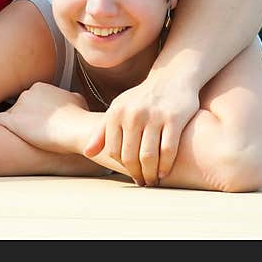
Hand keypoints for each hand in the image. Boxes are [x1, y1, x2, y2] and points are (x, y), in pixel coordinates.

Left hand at [0, 83, 90, 154]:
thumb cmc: (79, 117)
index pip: (32, 99)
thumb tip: (71, 99)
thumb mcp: (78, 100)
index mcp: (41, 87)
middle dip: (26, 118)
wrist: (75, 128)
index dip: (36, 113)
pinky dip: (1, 127)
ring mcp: (18, 107)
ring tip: (22, 137)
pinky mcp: (11, 121)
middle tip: (34, 132)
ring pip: (10, 115)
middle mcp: (27, 93)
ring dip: (15, 125)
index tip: (41, 123)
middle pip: (20, 107)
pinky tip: (6, 135)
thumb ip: (69, 97)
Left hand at [83, 74, 198, 186]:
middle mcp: (133, 114)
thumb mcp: (118, 108)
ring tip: (152, 180)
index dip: (121, 166)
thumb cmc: (142, 98)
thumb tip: (87, 153)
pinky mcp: (174, 119)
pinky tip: (164, 172)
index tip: (129, 173)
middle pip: (131, 156)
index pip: (114, 150)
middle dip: (136, 174)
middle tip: (142, 183)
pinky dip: (166, 165)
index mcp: (116, 113)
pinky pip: (168, 150)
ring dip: (150, 174)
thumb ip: (101, 131)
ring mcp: (154, 116)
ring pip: (149, 156)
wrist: (172, 78)